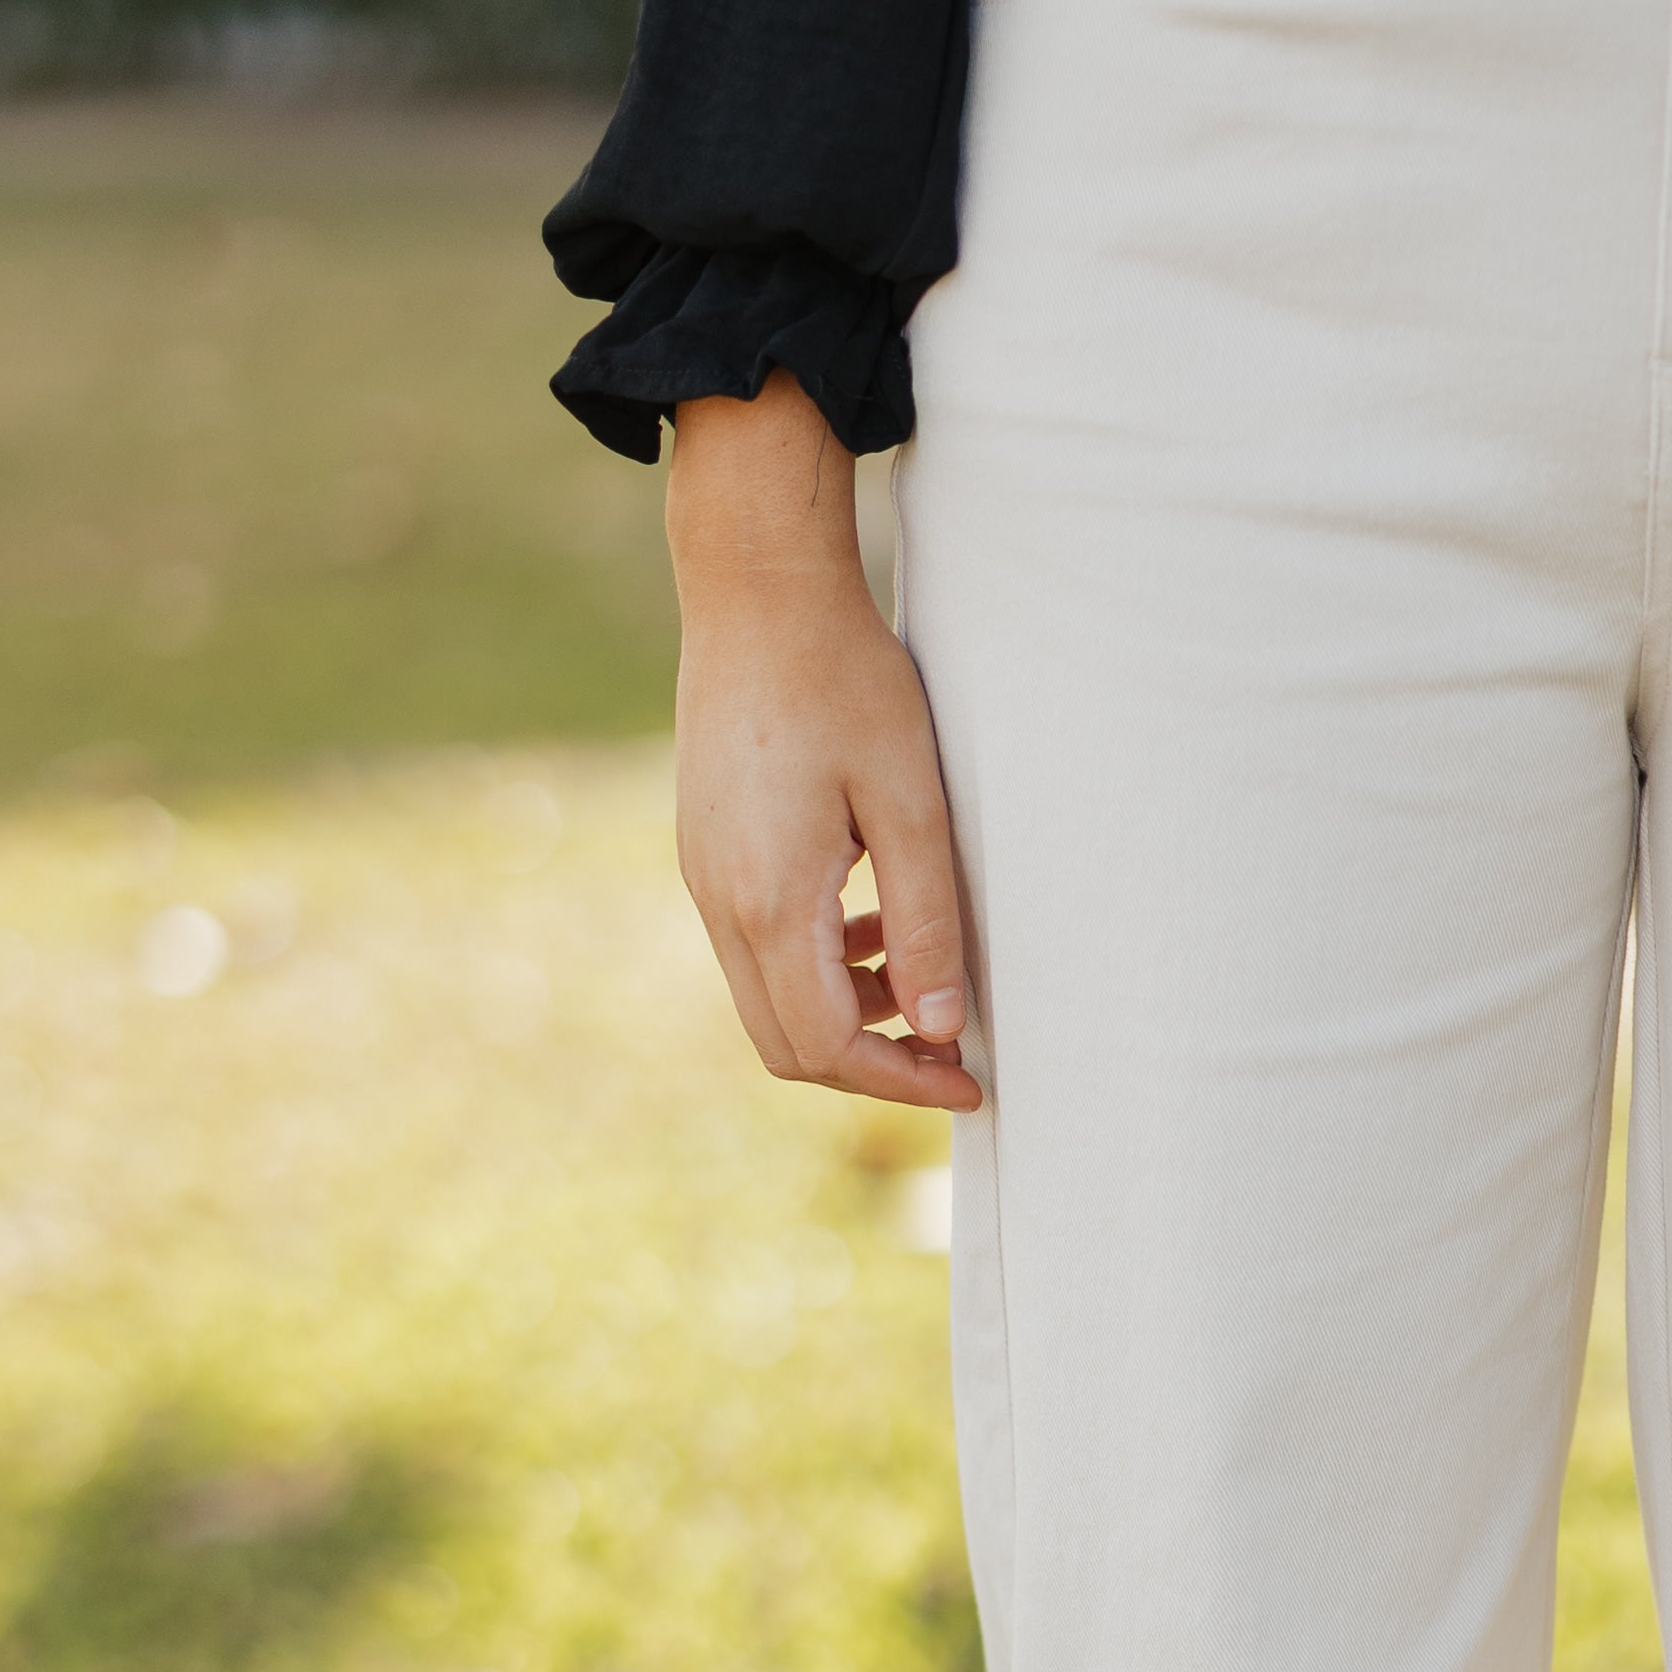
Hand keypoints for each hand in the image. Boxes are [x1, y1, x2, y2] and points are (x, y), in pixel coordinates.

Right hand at [668, 375, 981, 1113]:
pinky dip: (817, 965)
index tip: (969, 1081)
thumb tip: (940, 1030)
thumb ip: (926, 922)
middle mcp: (718, 902)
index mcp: (769, 899)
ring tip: (919, 972)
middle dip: (870, 1067)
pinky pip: (755, 949)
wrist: (755, 591)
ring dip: (846, 1014)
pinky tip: (872, 917)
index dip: (901, 1081)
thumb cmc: (844, 680)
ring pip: (768, 1001)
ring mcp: (701, 878)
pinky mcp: (704, 852)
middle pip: (786, 1044)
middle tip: (947, 1052)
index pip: (827, 1045)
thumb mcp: (911, 802)